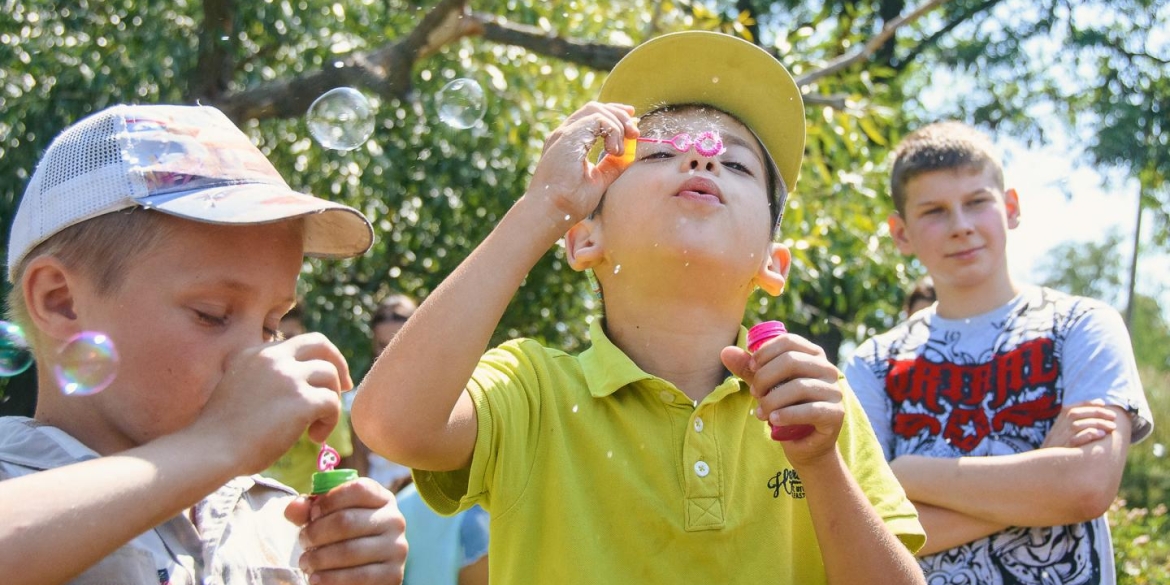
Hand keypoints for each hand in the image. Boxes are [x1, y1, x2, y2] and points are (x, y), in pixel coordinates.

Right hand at [195, 333, 350, 473]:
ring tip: (316, 427)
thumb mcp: (236, 387)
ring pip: (330, 376)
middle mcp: (272, 358)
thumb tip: (298, 385)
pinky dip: (330, 421)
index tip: (323, 378)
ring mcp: (288, 376)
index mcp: (254, 352)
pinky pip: (332, 404)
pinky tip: (314, 437)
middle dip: (338, 363)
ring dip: (331, 402)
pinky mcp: (301, 399)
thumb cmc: (220, 432)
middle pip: (321, 344)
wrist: (210, 450)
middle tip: (345, 387)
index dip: (316, 359)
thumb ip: (262, 377)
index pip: (298, 343)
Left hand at [285, 478, 407, 584]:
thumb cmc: (345, 537)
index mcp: (382, 498)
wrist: (366, 572)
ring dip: (318, 559)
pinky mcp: (393, 575)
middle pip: (347, 520)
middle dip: (316, 533)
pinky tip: (316, 578)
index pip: (358, 489)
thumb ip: (310, 509)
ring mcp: (396, 548)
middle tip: (303, 541)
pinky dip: (330, 579)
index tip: (312, 514)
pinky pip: (356, 577)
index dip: (329, 500)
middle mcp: (394, 520)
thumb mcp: (329, 518)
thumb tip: (292, 509)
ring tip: (305, 563)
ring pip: (349, 551)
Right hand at [525, 102, 638, 222]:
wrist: (551, 212)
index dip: (613, 115)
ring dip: (617, 123)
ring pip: (596, 110)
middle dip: (619, 115)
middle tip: (635, 133)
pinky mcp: (568, 136)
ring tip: (623, 148)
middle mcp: (563, 134)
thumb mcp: (597, 181)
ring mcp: (563, 133)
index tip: (631, 124)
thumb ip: (610, 166)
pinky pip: (597, 119)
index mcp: (567, 143)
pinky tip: (615, 151)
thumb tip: (628, 156)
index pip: (590, 117)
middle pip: (594, 108)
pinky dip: (612, 131)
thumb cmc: (569, 203)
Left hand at [720, 334, 843, 465]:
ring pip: (799, 387)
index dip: (765, 352)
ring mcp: (834, 391)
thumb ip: (748, 369)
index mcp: (812, 355)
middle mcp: (827, 369)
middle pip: (791, 361)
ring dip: (772, 400)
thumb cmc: (785, 409)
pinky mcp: (836, 414)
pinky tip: (773, 420)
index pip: (788, 341)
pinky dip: (787, 414)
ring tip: (761, 413)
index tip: (752, 368)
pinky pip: (810, 410)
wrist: (806, 445)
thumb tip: (725, 351)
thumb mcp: (765, 386)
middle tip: (754, 393)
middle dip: (765, 378)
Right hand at [1041, 399, 1118, 447]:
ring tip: (1112, 426)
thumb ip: (1076, 426)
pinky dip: (1089, 434)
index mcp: (1058, 424)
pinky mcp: (1063, 451)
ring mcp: (1058, 440)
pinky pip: (1075, 439)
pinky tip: (1101, 435)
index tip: (1103, 403)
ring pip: (1077, 425)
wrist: (1047, 470)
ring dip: (1096, 423)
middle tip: (1113, 416)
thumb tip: (1098, 409)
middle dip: (1096, 412)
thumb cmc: (1062, 454)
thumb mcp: (1064, 437)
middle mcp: (1057, 430)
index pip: (1071, 408)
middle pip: (1075, 414)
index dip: (1087, 404)